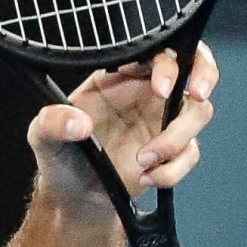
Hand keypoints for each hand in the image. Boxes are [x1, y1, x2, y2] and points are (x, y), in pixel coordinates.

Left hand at [27, 43, 218, 213]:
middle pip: (194, 68)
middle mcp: (145, 93)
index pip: (153, 51)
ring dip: (175, 140)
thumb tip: (79, 123)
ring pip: (197, 113)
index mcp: (116, 77)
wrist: (74, 195)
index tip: (162, 86)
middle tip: (197, 94)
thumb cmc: (60, 155)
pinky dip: (172, 169)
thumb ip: (53, 123)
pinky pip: (190, 153)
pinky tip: (147, 177)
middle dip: (204, 75)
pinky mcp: (172, 151)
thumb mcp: (42, 136)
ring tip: (142, 161)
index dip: (167, 61)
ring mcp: (162, 121)